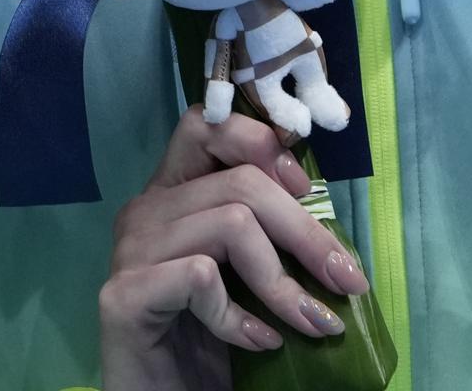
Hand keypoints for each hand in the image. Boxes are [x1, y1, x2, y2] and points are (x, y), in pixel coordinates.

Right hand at [100, 106, 370, 390]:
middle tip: (348, 282)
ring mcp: (129, 252)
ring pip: (230, 223)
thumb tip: (328, 214)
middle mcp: (145, 213)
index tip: (305, 190)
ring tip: (315, 325)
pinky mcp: (123, 296)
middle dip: (306, 233)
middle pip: (240, 181)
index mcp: (172, 197)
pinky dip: (242, 314)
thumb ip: (268, 238)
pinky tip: (260, 342)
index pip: (205, 125)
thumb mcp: (249, 282)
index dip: (260, 143)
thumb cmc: (211, 347)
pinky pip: (200, 278)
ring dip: (285, 282)